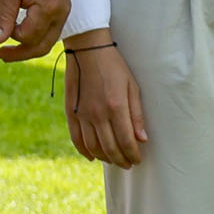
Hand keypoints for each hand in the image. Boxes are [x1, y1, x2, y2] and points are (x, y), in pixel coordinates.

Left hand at [0, 0, 70, 61]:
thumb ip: (4, 15)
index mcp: (48, 8)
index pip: (28, 38)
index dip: (11, 39)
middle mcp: (61, 12)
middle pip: (42, 47)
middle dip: (21, 54)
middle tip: (1, 55)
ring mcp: (64, 10)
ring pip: (49, 40)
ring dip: (29, 46)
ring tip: (9, 46)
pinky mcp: (63, 6)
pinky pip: (52, 30)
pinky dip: (37, 35)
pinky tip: (21, 30)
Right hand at [64, 43, 146, 166]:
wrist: (87, 49)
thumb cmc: (114, 66)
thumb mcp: (132, 86)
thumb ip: (136, 115)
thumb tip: (142, 139)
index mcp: (116, 107)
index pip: (126, 141)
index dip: (133, 155)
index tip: (137, 159)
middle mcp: (98, 114)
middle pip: (110, 148)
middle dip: (121, 160)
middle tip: (128, 164)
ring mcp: (82, 114)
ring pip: (93, 147)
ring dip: (105, 158)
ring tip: (113, 160)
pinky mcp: (71, 112)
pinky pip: (76, 138)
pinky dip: (84, 151)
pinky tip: (92, 157)